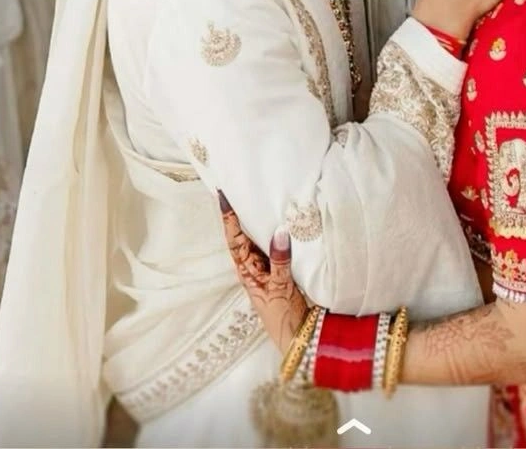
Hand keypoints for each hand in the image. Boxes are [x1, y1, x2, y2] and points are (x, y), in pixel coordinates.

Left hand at [219, 196, 306, 354]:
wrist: (301, 340)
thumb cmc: (283, 319)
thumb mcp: (280, 290)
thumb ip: (280, 262)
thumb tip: (280, 232)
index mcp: (248, 271)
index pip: (235, 239)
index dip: (229, 218)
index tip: (223, 196)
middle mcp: (256, 265)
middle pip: (246, 234)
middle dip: (242, 212)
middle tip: (239, 186)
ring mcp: (271, 266)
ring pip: (263, 238)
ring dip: (261, 219)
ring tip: (258, 194)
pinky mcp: (287, 268)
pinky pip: (281, 245)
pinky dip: (282, 231)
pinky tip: (286, 217)